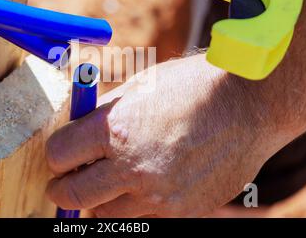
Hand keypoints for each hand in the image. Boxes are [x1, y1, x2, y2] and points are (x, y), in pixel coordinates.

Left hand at [45, 55, 291, 216]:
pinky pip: (140, 217)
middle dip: (62, 187)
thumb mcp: (139, 88)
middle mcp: (132, 168)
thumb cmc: (191, 88)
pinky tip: (144, 183)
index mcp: (115, 129)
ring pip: (102, 213)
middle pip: (71, 193)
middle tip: (65, 180)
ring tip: (109, 180)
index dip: (56, 153)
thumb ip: (103, 115)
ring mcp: (158, 195)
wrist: (248, 105)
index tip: (61, 154)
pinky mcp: (180, 211)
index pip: (58, 155)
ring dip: (97, 199)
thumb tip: (77, 131)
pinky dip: (132, 204)